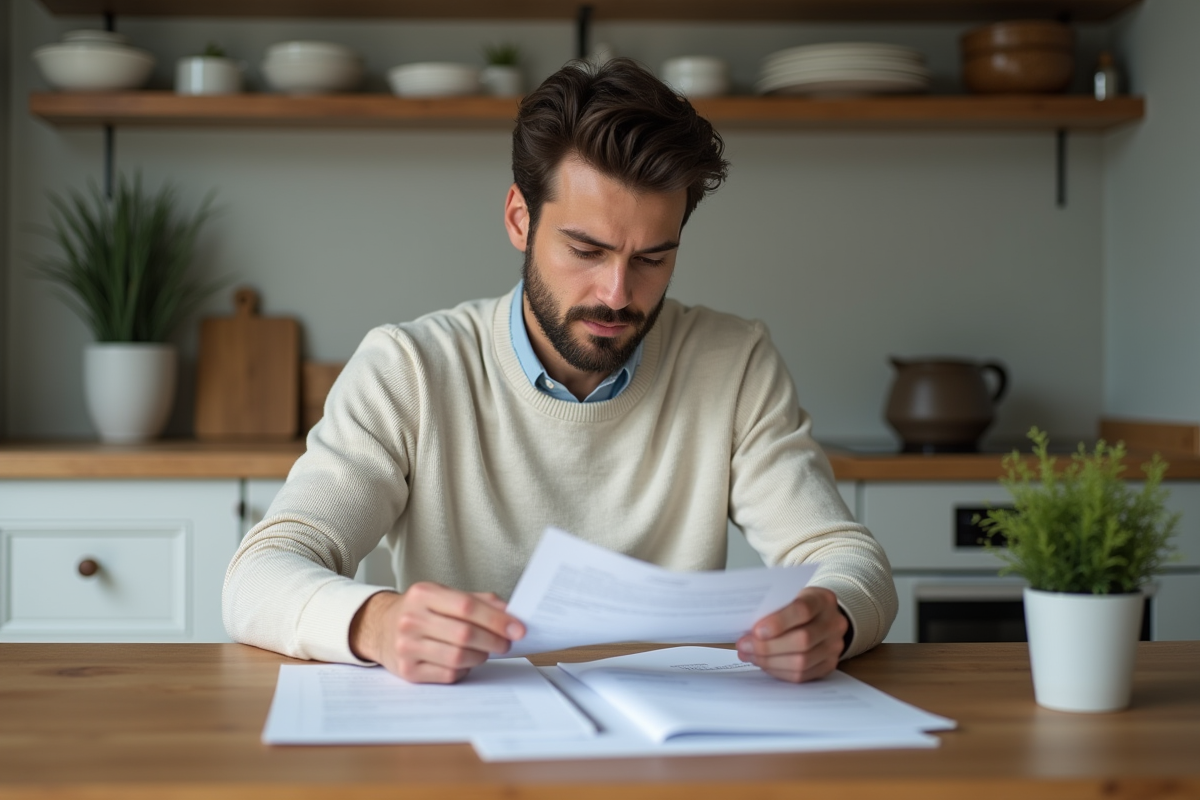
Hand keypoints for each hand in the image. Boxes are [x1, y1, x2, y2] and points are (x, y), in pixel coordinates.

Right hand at [349, 582, 524, 683]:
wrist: (380, 627)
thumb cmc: (420, 611)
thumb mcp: (443, 595)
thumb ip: (477, 601)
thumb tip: (510, 613)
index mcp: (423, 594)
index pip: (467, 607)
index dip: (497, 619)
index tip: (517, 628)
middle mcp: (411, 620)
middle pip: (465, 634)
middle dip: (494, 641)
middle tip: (506, 643)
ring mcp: (406, 647)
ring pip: (458, 658)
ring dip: (481, 656)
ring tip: (485, 651)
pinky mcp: (408, 671)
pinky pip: (448, 675)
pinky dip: (464, 670)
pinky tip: (465, 661)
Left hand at [736, 586, 847, 682]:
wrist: (820, 616)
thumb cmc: (796, 604)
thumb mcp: (787, 596)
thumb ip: (772, 608)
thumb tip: (747, 630)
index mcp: (823, 600)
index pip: (803, 610)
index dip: (779, 622)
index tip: (756, 630)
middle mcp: (834, 623)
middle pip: (803, 640)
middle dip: (768, 646)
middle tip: (744, 646)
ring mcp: (834, 646)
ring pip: (802, 662)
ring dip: (770, 661)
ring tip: (749, 655)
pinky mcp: (829, 665)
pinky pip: (802, 675)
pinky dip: (778, 672)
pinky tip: (763, 664)